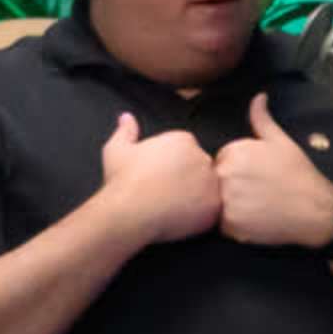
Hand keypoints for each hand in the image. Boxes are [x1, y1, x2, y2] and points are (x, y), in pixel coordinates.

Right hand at [97, 111, 218, 243]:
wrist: (130, 212)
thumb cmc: (123, 180)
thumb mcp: (117, 149)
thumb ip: (126, 131)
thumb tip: (126, 117)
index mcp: (183, 140)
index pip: (186, 149)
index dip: (171, 164)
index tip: (159, 174)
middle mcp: (202, 157)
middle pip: (199, 167)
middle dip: (186, 177)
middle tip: (165, 190)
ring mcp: (211, 182)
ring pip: (208, 188)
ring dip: (196, 195)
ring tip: (172, 204)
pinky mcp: (215, 206)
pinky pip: (212, 209)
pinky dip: (201, 213)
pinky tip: (180, 216)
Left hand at [211, 91, 332, 249]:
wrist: (318, 210)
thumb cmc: (300, 175)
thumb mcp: (282, 141)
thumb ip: (262, 119)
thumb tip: (258, 96)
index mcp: (234, 152)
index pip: (223, 160)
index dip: (241, 169)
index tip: (259, 176)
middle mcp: (226, 175)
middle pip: (218, 182)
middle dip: (234, 187)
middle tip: (260, 193)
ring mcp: (227, 202)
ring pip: (219, 204)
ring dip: (234, 206)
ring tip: (259, 207)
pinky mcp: (232, 226)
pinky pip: (224, 225)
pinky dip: (237, 225)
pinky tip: (258, 220)